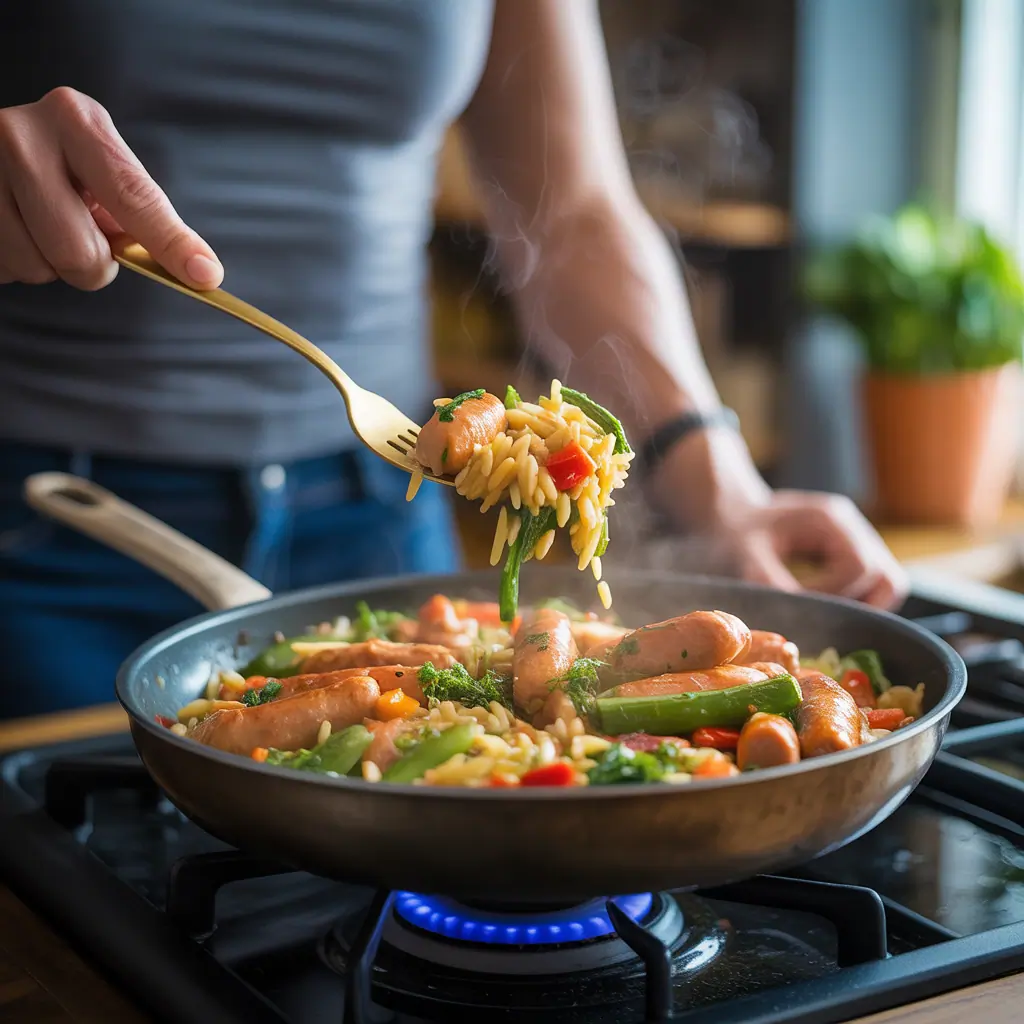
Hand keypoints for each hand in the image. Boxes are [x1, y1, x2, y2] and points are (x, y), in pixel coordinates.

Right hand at [0, 87, 221, 290]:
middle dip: (92, 266)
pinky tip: (14, 228)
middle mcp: (21, 136)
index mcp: (74, 121)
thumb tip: (196, 268)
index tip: (205, 274)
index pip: (133, 196)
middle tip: (82, 238)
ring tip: (38, 224)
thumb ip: (138, 211)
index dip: (171, 242)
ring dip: (47, 264)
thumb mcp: (99, 165)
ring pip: (38, 268)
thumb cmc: (59, 161)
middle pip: (80, 253)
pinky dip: (16, 262)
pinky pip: (4, 269)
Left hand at [647, 425, 908, 609]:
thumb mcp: (745, 553)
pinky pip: (869, 586)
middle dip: (858, 606)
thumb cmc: (735, 528)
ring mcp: (856, 541)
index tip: (799, 602)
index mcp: (830, 519)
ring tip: (820, 614)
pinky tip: (819, 606)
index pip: (859, 567)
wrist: (730, 512)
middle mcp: (852, 528)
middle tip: (820, 617)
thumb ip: (770, 580)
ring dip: (859, 606)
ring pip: (886, 584)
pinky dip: (852, 601)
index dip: (834, 594)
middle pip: (886, 578)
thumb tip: (795, 615)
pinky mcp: (849, 555)